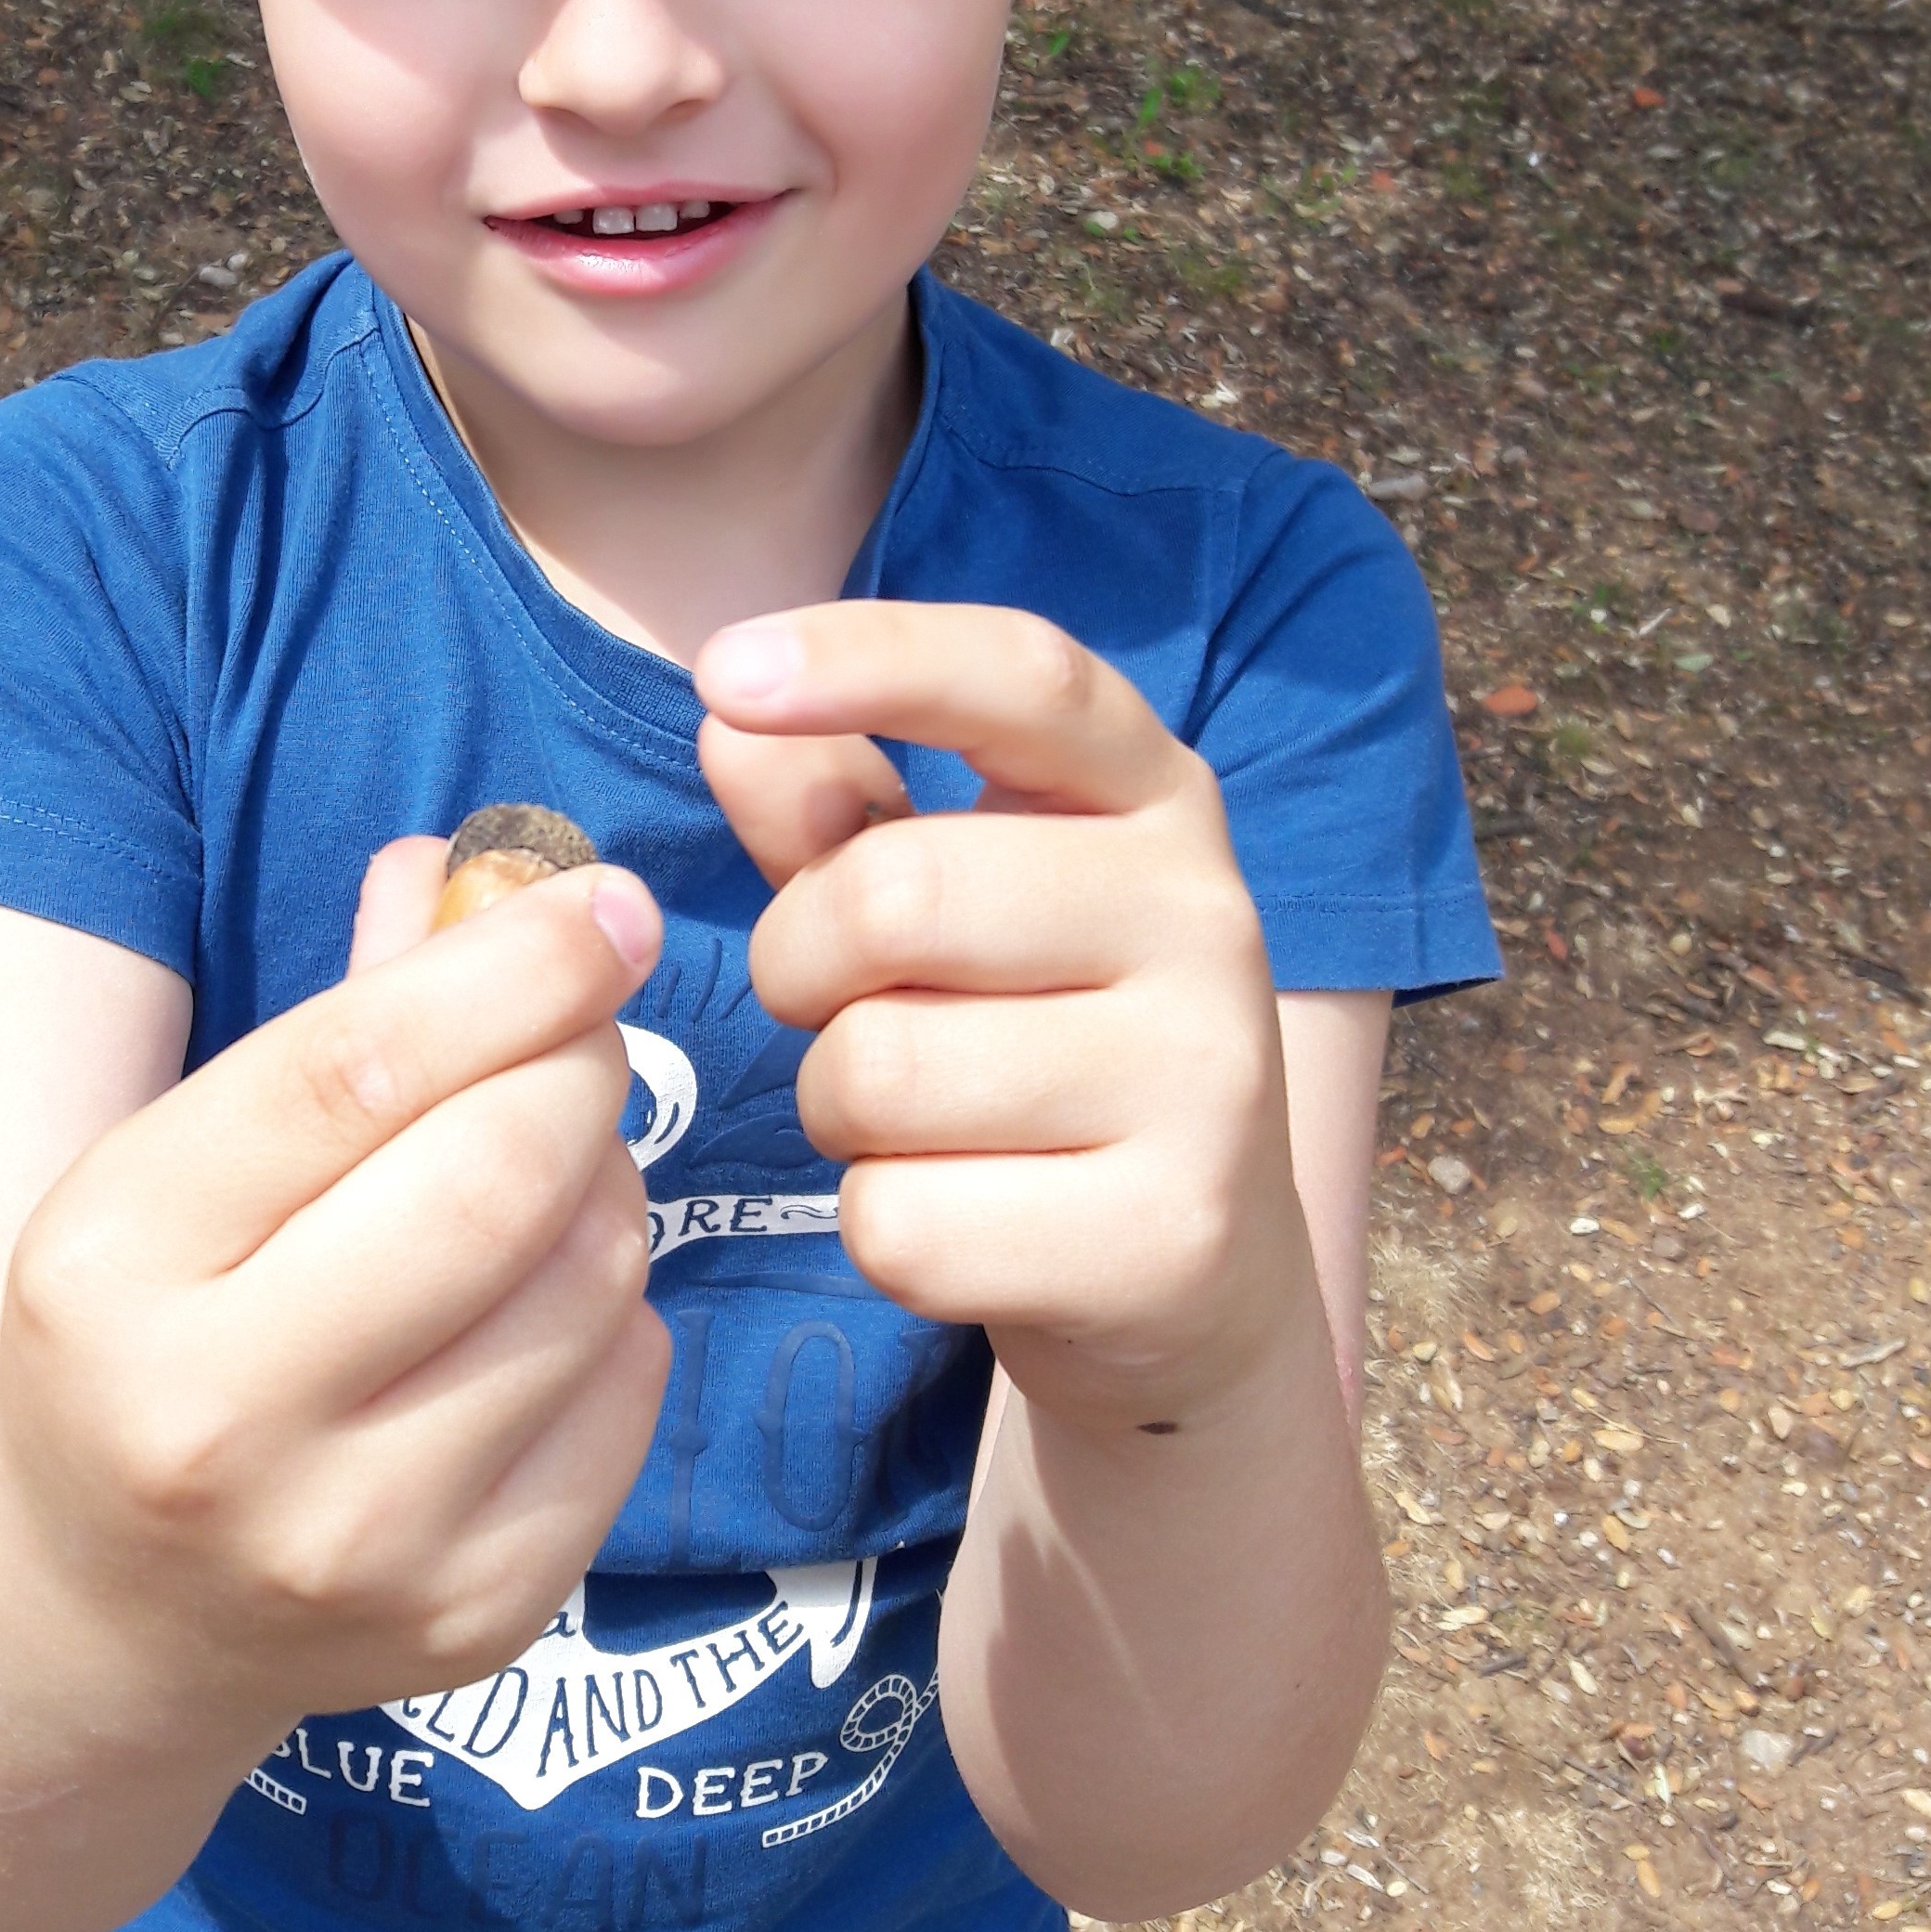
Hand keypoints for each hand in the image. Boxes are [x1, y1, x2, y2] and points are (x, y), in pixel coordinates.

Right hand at [0, 853, 666, 1743]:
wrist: (91, 1625)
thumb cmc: (140, 1340)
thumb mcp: (171, 1171)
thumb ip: (336, 1020)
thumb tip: (480, 868)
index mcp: (114, 1268)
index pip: (357, 1071)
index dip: (512, 966)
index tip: (607, 903)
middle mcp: (223, 1422)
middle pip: (495, 1178)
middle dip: (574, 1068)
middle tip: (579, 1034)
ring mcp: (360, 1541)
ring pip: (589, 1283)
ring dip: (603, 1187)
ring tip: (542, 1178)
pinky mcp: (478, 1616)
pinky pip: (629, 1393)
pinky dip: (616, 1314)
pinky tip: (539, 1311)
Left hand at [696, 601, 1311, 1446]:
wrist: (1196, 1273)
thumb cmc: (1034, 1040)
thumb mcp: (950, 904)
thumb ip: (839, 815)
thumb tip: (730, 723)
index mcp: (1155, 797)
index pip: (1024, 680)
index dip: (871, 658)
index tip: (723, 671)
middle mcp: (1207, 916)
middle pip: (893, 896)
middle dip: (799, 963)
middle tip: (837, 1008)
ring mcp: (1207, 1081)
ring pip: (879, 1073)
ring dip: (838, 1110)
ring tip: (917, 1121)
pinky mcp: (1169, 1238)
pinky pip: (904, 1224)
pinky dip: (884, 1229)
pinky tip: (965, 1219)